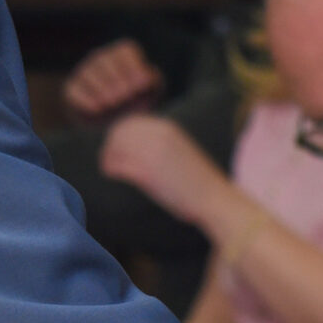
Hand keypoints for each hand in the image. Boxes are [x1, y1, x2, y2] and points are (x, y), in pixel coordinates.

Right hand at [63, 39, 162, 121]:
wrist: (116, 120)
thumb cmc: (137, 100)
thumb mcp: (150, 90)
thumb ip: (152, 81)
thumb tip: (146, 77)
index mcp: (122, 53)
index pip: (124, 52)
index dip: (132, 67)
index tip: (140, 87)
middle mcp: (101, 57)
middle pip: (105, 61)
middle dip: (115, 79)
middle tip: (124, 96)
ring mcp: (84, 71)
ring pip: (88, 74)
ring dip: (100, 89)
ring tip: (112, 103)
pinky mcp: (72, 88)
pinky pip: (74, 89)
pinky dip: (84, 99)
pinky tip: (97, 109)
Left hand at [98, 113, 227, 225]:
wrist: (215, 199)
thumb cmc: (199, 182)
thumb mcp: (180, 150)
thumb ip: (160, 143)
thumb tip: (135, 147)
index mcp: (167, 128)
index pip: (129, 123)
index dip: (117, 135)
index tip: (115, 149)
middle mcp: (158, 135)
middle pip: (118, 132)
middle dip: (110, 146)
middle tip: (108, 161)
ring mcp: (152, 152)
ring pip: (115, 147)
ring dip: (108, 157)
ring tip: (110, 170)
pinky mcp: (147, 172)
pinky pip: (117, 165)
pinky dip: (111, 169)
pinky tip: (113, 176)